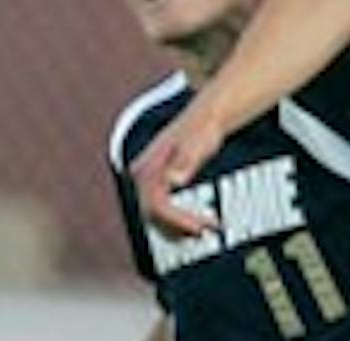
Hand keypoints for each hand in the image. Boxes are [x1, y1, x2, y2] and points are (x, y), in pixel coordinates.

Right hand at [129, 100, 225, 236]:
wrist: (203, 118)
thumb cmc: (202, 128)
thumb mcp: (198, 144)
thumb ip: (186, 162)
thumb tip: (173, 180)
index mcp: (148, 166)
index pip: (155, 206)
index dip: (176, 222)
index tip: (199, 229)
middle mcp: (142, 176)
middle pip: (154, 214)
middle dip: (180, 226)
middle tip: (207, 230)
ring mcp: (146, 183)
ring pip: (156, 218)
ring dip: (179, 229)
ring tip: (208, 229)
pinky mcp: (155, 187)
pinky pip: (161, 213)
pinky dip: (178, 223)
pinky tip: (198, 226)